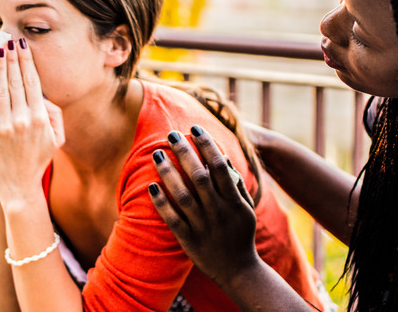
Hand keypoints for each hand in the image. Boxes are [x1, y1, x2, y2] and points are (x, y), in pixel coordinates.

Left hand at [0, 38, 64, 205]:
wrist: (19, 186)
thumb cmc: (39, 158)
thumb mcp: (58, 138)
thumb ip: (54, 114)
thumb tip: (43, 94)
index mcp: (40, 119)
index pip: (31, 83)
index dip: (25, 62)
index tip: (21, 45)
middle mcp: (21, 120)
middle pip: (13, 81)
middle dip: (9, 58)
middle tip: (6, 39)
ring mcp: (1, 127)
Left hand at [148, 126, 258, 288]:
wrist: (238, 270)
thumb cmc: (242, 234)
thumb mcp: (246, 208)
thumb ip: (236, 184)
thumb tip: (222, 158)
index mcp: (233, 200)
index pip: (218, 166)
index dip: (207, 144)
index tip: (194, 128)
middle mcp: (218, 211)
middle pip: (199, 176)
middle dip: (185, 152)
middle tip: (172, 134)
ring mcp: (203, 226)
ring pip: (183, 195)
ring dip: (169, 173)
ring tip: (157, 154)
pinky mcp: (189, 240)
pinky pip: (173, 219)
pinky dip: (162, 203)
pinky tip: (151, 187)